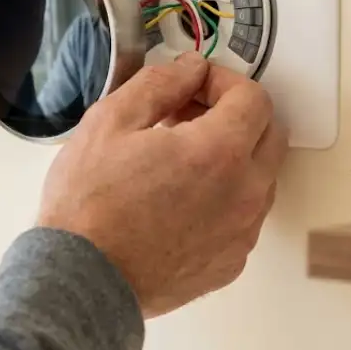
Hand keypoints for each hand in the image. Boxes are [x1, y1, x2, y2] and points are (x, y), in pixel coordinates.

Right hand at [37, 53, 286, 317]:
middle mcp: (244, 194)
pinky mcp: (230, 262)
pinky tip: (179, 198)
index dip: (223, 81)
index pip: (253, 98)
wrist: (82, 280)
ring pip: (260, 177)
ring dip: (232, 156)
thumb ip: (160, 84)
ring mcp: (241, 233)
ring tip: (178, 158)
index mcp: (219, 152)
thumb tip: (190, 69)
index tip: (194, 85)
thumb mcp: (110, 121)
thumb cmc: (89, 204)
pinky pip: (243, 216)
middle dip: (234, 114)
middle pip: (268, 134)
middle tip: (188, 115)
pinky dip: (224, 197)